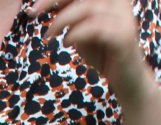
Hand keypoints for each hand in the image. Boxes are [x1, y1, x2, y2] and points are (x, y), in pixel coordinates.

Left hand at [32, 0, 150, 95]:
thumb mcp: (82, 30)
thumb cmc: (104, 54)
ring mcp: (124, 18)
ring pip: (87, 8)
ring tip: (50, 35)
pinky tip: (67, 43)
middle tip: (33, 13)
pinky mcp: (124, 36)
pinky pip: (94, 28)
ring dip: (62, 20)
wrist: (127, 80)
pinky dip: (76, 34)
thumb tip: (47, 3)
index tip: (35, 7)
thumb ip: (71, 15)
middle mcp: (120, 2)